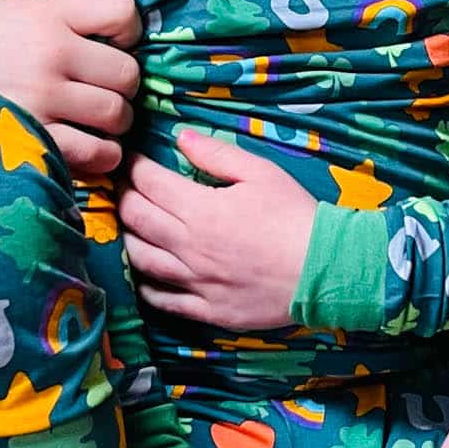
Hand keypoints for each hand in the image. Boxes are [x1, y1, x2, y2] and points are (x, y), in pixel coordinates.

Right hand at [0, 0, 140, 177]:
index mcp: (45, 13)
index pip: (122, 12)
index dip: (126, 31)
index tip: (111, 43)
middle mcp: (53, 55)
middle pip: (127, 74)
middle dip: (120, 87)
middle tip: (102, 93)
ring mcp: (44, 100)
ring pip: (116, 117)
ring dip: (112, 125)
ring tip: (94, 126)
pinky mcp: (32, 139)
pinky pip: (94, 154)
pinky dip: (97, 157)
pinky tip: (82, 153)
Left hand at [120, 131, 319, 328]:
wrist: (324, 270)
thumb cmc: (295, 216)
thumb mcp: (261, 172)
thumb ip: (216, 154)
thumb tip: (181, 138)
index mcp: (200, 209)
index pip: (149, 183)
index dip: (135, 168)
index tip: (132, 160)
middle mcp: (188, 246)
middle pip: (137, 219)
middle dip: (124, 198)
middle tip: (124, 188)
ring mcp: (195, 281)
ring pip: (142, 260)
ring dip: (129, 239)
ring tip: (130, 227)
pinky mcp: (207, 309)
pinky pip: (164, 301)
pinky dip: (146, 287)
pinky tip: (144, 277)